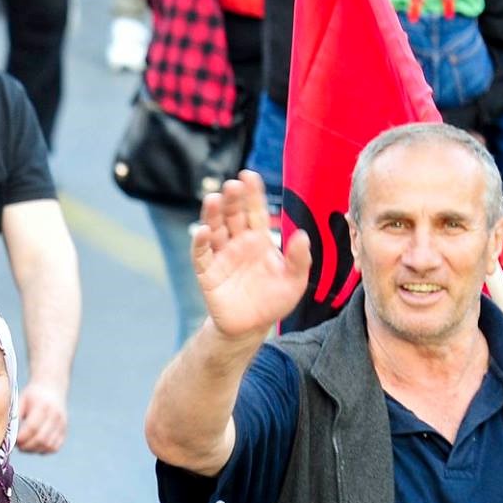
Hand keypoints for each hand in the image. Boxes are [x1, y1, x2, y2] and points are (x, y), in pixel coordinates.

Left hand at [16, 380, 68, 453]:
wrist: (52, 387)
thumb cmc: (32, 395)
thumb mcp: (21, 400)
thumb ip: (15, 416)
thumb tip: (8, 434)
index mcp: (43, 406)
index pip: (32, 427)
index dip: (22, 438)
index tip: (14, 441)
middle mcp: (55, 415)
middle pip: (41, 439)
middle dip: (27, 446)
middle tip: (18, 446)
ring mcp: (62, 424)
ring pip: (49, 446)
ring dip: (35, 450)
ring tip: (25, 446)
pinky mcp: (64, 430)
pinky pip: (55, 447)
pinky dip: (44, 450)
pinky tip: (35, 446)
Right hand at [192, 171, 311, 342]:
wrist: (251, 327)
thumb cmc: (273, 300)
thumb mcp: (294, 280)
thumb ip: (300, 259)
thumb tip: (302, 235)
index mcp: (259, 239)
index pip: (254, 210)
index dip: (252, 193)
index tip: (249, 175)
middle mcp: (237, 242)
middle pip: (232, 215)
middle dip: (232, 199)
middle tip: (232, 185)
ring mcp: (221, 256)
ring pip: (214, 229)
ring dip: (212, 214)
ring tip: (214, 199)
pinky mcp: (207, 273)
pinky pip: (201, 255)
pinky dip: (200, 242)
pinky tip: (202, 232)